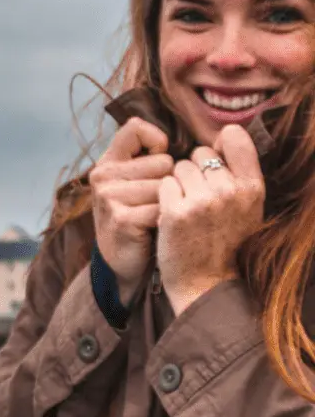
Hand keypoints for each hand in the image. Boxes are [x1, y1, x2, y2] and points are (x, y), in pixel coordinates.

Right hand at [90, 117, 173, 304]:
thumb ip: (147, 158)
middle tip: (155, 203)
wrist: (122, 264)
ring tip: (157, 217)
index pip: (135, 128)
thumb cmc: (138, 218)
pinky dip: (169, 220)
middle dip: (170, 182)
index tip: (160, 163)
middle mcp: (103, 175)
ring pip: (166, 185)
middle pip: (162, 161)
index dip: (157, 143)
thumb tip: (181, 139)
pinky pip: (164, 207)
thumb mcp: (134, 183)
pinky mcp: (121, 218)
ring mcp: (109, 196)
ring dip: (171, 203)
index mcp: (107, 161)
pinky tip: (159, 230)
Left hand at [156, 125, 264, 315]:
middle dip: (195, 171)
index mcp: (253, 188)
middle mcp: (230, 191)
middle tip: (199, 200)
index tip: (214, 163)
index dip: (219, 145)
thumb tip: (224, 133)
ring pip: (178, 167)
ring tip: (187, 209)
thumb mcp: (247, 207)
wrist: (206, 284)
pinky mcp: (175, 212)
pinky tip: (173, 216)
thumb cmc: (225, 241)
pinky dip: (164, 197)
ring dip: (177, 184)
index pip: (234, 137)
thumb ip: (240, 171)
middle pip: (199, 153)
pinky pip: (163, 184)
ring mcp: (202, 201)